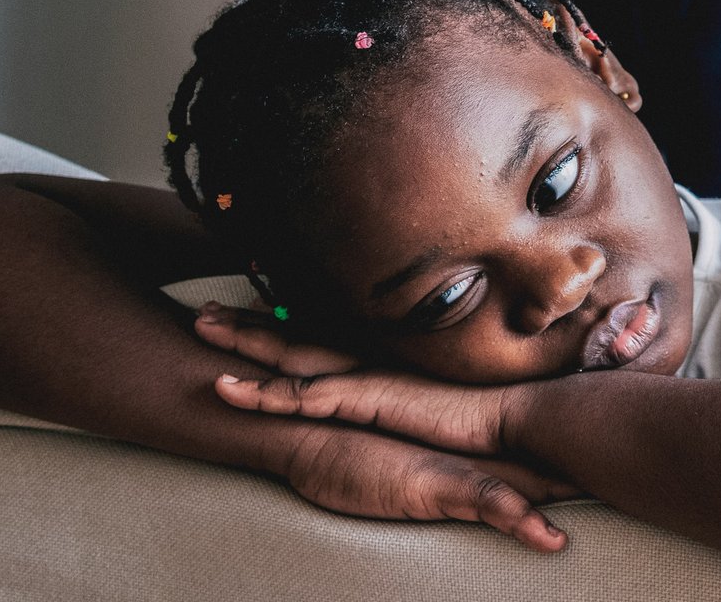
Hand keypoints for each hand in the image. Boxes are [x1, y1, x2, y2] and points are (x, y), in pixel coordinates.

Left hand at [201, 309, 579, 549]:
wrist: (520, 412)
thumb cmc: (496, 407)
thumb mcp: (453, 391)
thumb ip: (433, 386)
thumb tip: (427, 389)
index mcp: (388, 355)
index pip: (328, 332)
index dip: (290, 320)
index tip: (256, 308)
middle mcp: (371, 356)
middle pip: (299, 334)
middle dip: (252, 321)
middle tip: (209, 309)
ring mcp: (365, 374)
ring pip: (290, 355)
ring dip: (243, 343)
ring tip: (200, 328)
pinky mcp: (365, 398)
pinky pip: (300, 396)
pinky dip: (261, 392)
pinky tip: (226, 389)